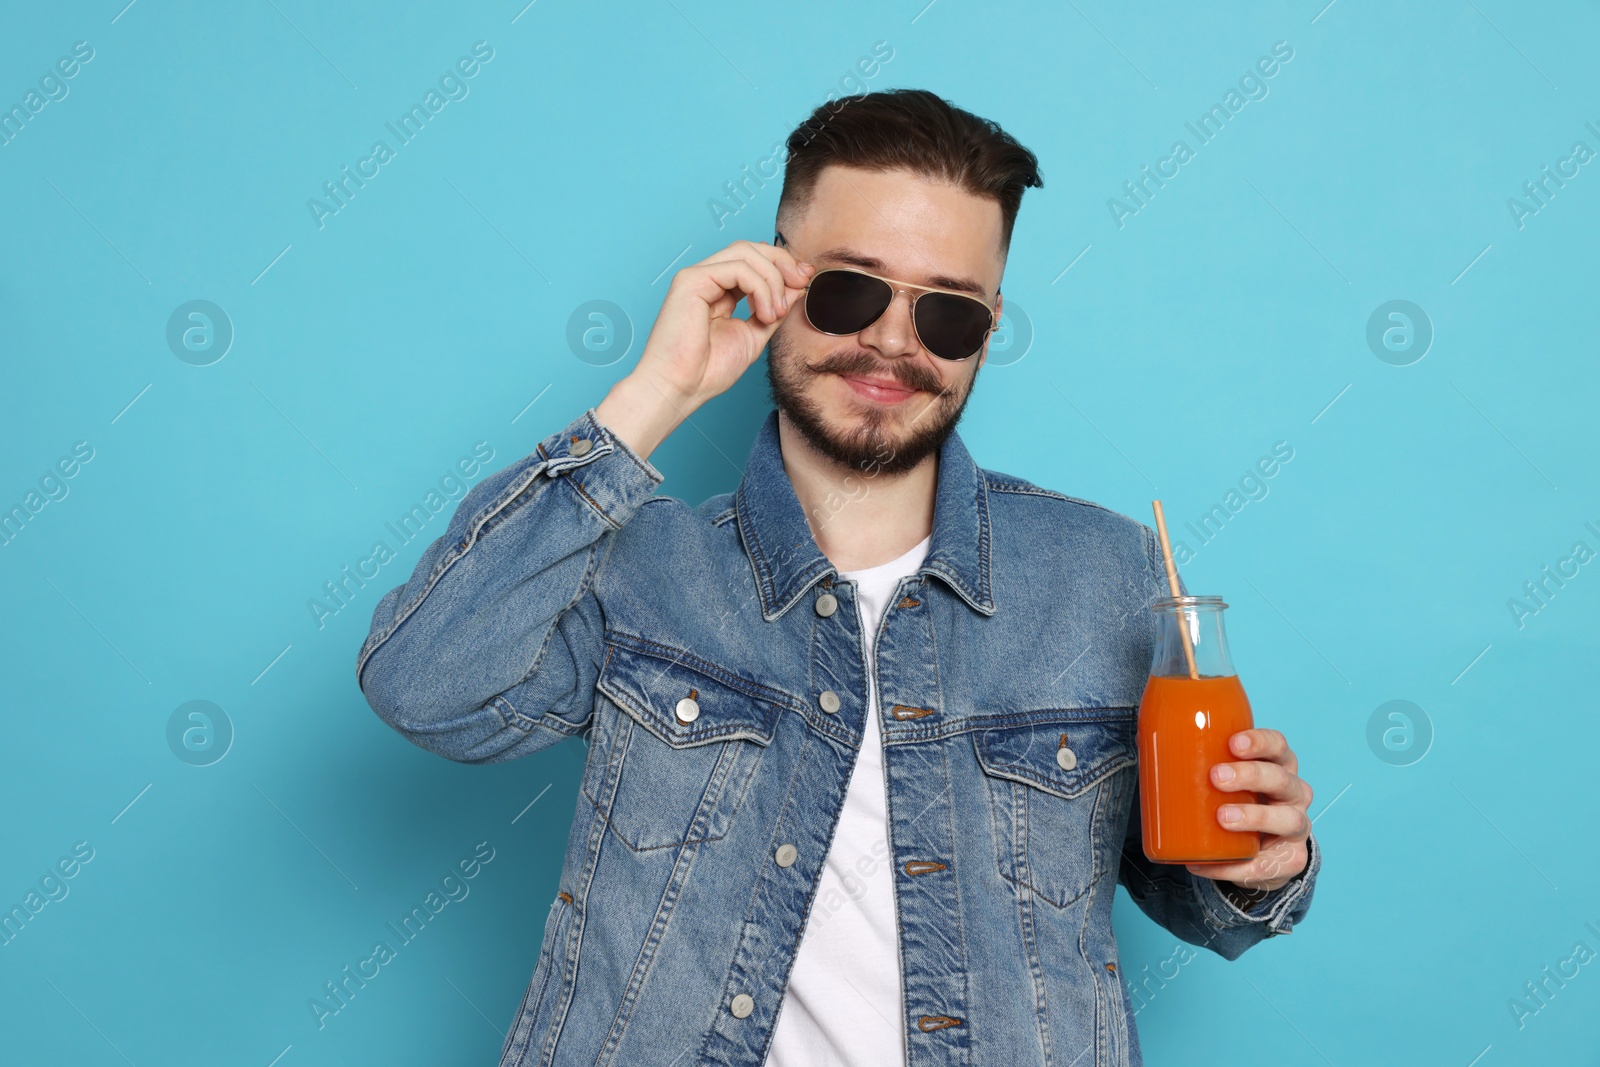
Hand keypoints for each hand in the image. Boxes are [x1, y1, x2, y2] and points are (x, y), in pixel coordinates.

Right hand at [596, 240, 811, 459]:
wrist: (682, 389)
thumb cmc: (708, 370)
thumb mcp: (754, 335)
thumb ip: (774, 310)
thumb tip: (797, 286)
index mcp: (718, 290)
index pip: (753, 260)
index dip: (782, 265)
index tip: (805, 280)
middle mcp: (706, 278)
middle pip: (751, 248)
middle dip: (782, 262)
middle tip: (801, 283)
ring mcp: (697, 276)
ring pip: (746, 253)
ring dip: (772, 280)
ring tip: (775, 313)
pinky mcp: (691, 280)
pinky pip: (737, 268)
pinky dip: (760, 287)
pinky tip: (763, 313)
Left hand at [1184, 728, 1311, 892]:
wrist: (1258, 850)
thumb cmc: (1236, 801)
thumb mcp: (1224, 779)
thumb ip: (1196, 761)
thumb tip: (1145, 742)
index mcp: (1277, 766)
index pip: (1277, 746)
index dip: (1260, 741)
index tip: (1232, 742)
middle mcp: (1293, 793)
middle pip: (1282, 779)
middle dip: (1250, 775)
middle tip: (1216, 777)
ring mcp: (1296, 826)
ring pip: (1289, 819)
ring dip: (1255, 816)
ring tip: (1223, 817)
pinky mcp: (1292, 860)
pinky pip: (1269, 864)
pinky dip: (1238, 866)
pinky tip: (1209, 864)